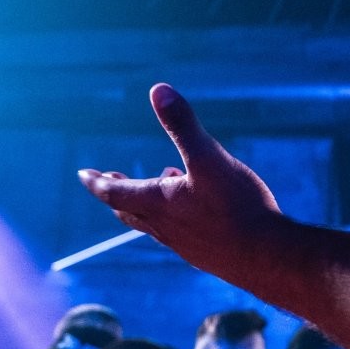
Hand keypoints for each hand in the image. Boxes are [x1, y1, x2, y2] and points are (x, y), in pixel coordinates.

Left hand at [80, 84, 282, 270]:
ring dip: (147, 203)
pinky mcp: (205, 253)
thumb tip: (159, 90)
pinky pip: (178, 233)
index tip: (83, 174)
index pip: (114, 193)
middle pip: (129, 210)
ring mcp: (184, 244)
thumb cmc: (237, 207)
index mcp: (158, 204)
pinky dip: (174, 215)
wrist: (266, 258)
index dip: (96, 182)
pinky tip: (196, 207)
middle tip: (107, 180)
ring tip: (159, 180)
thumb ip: (183, 126)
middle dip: (116, 192)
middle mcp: (165, 227)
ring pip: (153, 223)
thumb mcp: (209, 158)